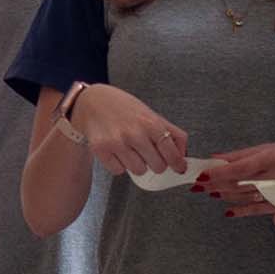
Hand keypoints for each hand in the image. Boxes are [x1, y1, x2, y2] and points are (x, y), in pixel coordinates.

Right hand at [64, 86, 185, 179]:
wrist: (91, 102)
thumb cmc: (124, 109)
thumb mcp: (151, 114)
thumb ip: (172, 133)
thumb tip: (183, 156)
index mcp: (151, 123)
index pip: (172, 153)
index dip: (178, 163)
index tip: (179, 169)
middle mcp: (135, 133)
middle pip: (158, 166)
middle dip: (156, 162)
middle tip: (148, 153)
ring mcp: (117, 142)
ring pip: (139, 171)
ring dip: (137, 164)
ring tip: (130, 149)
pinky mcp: (101, 150)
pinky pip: (119, 171)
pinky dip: (119, 164)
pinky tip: (116, 151)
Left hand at [196, 140, 274, 209]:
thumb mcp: (274, 147)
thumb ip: (245, 155)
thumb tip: (217, 157)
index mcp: (272, 158)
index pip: (238, 167)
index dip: (217, 172)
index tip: (200, 173)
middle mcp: (274, 178)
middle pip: (237, 183)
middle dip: (214, 184)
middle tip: (195, 184)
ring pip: (244, 197)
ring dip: (224, 196)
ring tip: (207, 193)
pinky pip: (257, 210)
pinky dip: (241, 210)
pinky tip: (227, 211)